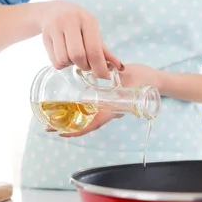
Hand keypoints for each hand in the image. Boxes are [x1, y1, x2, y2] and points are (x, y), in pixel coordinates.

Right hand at [40, 0, 121, 78]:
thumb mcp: (92, 31)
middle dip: (84, 66)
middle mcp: (70, 22)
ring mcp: (55, 28)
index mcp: (87, 21)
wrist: (53, 10)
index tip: (104, 76)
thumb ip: (104, 50)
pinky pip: (55, 61)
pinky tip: (64, 54)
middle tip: (86, 64)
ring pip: (64, 60)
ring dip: (72, 65)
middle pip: (77, 56)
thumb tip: (118, 67)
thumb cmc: (78, 23)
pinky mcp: (45, 37)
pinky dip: (62, 64)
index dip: (100, 67)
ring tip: (74, 56)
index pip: (94, 50)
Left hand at [45, 64, 163, 136]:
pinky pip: (90, 109)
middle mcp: (109, 111)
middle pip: (85, 123)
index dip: (77, 130)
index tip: (61, 132)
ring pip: (86, 117)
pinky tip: (65, 107)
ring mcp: (107, 107)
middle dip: (66, 125)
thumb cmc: (145, 79)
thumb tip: (102, 69)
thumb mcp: (129, 76)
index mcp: (114, 109)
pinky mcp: (106, 101)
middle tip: (47, 126)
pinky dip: (76, 110)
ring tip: (50, 118)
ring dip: (68, 118)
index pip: (93, 124)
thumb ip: (115, 72)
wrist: (155, 80)